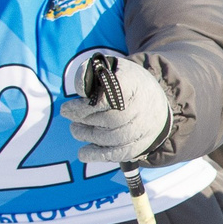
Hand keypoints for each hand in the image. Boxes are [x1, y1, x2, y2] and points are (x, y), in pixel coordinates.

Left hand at [64, 51, 170, 166]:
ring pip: (112, 138)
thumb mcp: (110, 68)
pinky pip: (118, 154)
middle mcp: (142, 108)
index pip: (110, 97)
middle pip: (111, 119)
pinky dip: (97, 155)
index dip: (87, 105)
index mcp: (134, 84)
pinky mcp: (140, 146)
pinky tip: (83, 153)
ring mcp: (143, 129)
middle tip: (67, 114)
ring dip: (87, 135)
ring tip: (75, 129)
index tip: (69, 105)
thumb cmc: (126, 83)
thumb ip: (90, 72)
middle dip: (83, 119)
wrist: (155, 103)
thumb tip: (81, 91)